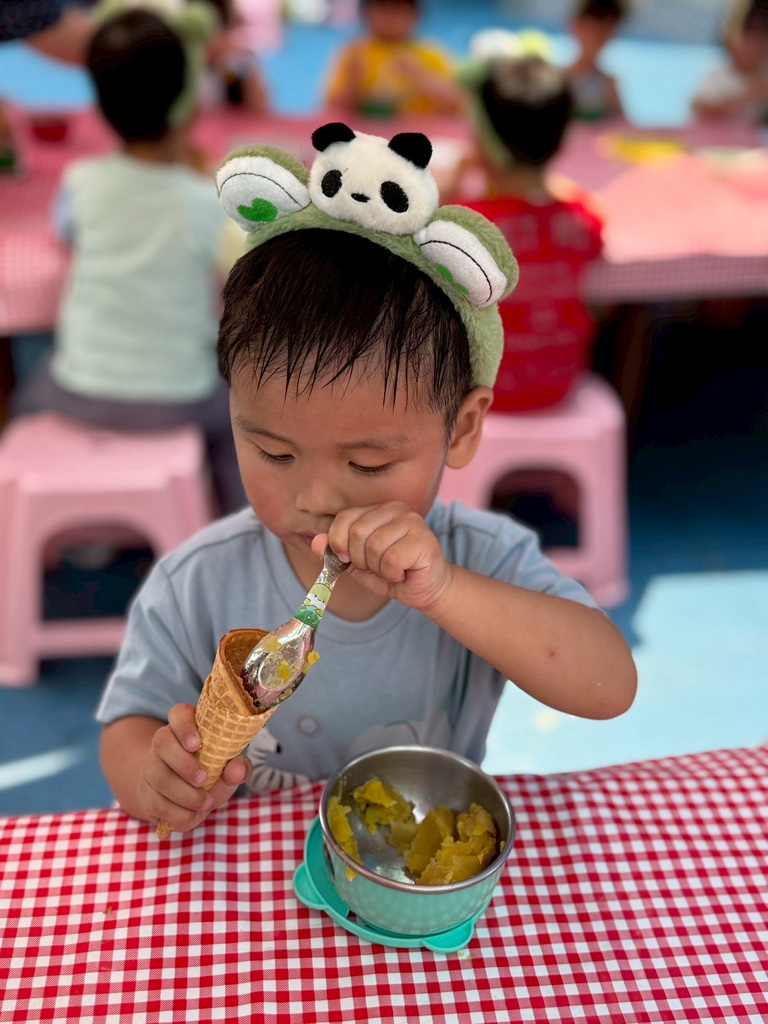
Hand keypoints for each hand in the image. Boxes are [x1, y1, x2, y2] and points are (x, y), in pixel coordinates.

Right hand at [137, 703, 251, 832]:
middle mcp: (163, 742)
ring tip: (205, 802)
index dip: (185, 726)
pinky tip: (192, 814)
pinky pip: (155, 803)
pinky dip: (178, 813)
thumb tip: (236, 769)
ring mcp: (150, 767)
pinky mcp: (144, 793)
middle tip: (204, 779)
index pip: (179, 713)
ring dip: (184, 794)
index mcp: (187, 726)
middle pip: (162, 742)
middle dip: (184, 764)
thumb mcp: (228, 770)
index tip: (196, 744)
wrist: (183, 799)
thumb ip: (238, 767)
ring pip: (158, 776)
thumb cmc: (211, 774)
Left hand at [311, 502, 453, 612]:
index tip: (348, 559)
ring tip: (393, 569)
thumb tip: (315, 542)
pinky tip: (404, 572)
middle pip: (358, 532)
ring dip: (378, 568)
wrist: (426, 589)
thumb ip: (336, 550)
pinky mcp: (424, 539)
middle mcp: (396, 509)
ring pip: (375, 546)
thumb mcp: (356, 563)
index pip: (345, 517)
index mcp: (378, 509)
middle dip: (360, 559)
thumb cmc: (392, 573)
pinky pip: (392, 559)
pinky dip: (392, 574)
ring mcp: (413, 521)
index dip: (339, 543)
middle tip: (377, 566)